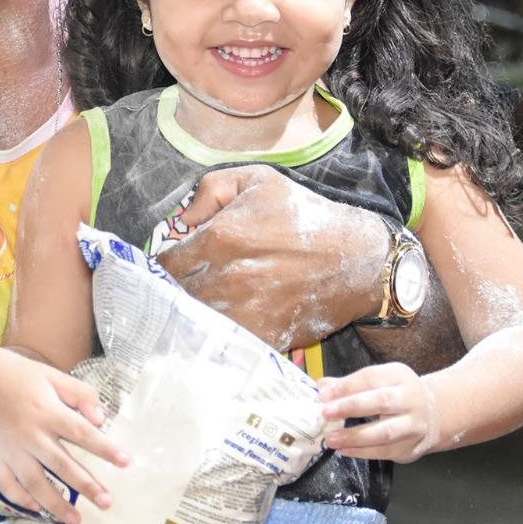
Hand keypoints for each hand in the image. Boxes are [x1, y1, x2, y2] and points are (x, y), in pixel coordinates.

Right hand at [0, 348, 129, 523]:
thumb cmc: (24, 377)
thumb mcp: (54, 377)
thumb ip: (80, 394)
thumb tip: (101, 419)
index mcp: (46, 411)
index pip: (81, 433)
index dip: (104, 448)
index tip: (126, 461)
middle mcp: (29, 433)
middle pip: (61, 464)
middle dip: (85, 485)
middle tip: (107, 502)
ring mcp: (10, 449)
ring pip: (34, 482)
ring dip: (56, 504)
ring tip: (76, 521)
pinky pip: (6, 484)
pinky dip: (20, 499)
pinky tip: (37, 509)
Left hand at [154, 165, 382, 346]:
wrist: (356, 261)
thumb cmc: (306, 217)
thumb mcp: (258, 181)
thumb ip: (211, 190)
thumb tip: (182, 219)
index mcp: (219, 238)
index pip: (167, 264)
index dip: (166, 266)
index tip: (173, 267)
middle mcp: (226, 279)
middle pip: (177, 295)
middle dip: (176, 290)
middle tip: (186, 287)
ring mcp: (243, 312)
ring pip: (196, 320)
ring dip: (194, 314)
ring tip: (201, 307)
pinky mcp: (262, 336)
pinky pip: (224, 341)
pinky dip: (219, 336)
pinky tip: (223, 326)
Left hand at [318, 362, 439, 462]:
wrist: (433, 415)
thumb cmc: (396, 395)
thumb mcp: (379, 381)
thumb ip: (350, 384)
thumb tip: (322, 386)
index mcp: (399, 376)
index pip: (371, 378)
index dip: (346, 386)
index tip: (323, 394)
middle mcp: (411, 399)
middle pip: (381, 402)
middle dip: (351, 407)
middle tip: (326, 413)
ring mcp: (414, 425)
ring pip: (385, 431)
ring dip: (355, 436)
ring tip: (331, 439)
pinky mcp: (412, 447)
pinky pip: (385, 451)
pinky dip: (362, 452)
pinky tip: (344, 450)